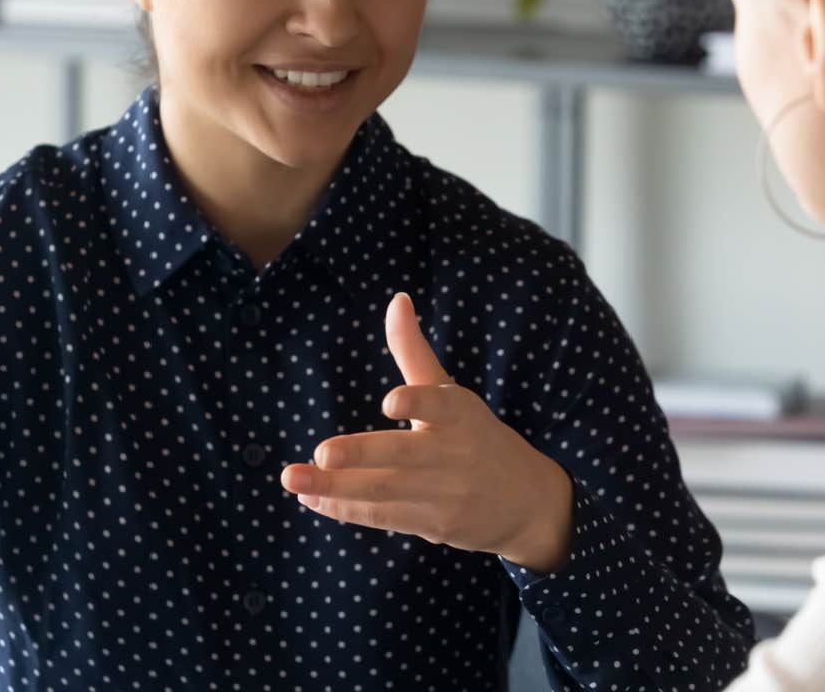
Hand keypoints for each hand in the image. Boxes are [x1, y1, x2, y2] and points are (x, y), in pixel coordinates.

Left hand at [280, 293, 574, 572]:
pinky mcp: (435, 525)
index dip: (417, 402)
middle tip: (321, 454)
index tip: (390, 401)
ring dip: (336, 488)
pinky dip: (346, 509)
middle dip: (360, 455)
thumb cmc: (477, 438)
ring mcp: (444, 494)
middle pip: (403, 455)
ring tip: (294, 479)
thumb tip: (396, 300)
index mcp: (459, 413)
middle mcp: (453, 453)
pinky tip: (313, 500)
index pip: (440, 404)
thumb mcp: (453, 395)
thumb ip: (415, 351)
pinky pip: (385, 516)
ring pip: (385, 491)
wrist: (530, 504)